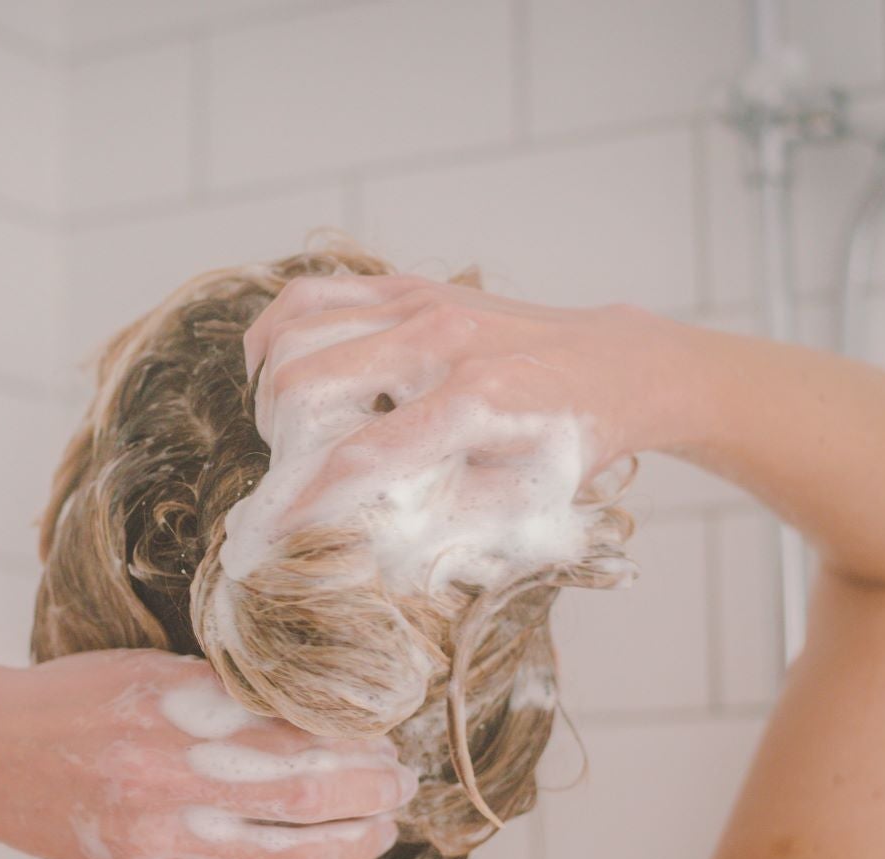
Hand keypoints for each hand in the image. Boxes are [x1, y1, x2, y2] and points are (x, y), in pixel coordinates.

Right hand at [0, 650, 414, 858]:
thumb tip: (300, 703)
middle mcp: (170, 768)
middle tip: (404, 780)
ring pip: (281, 849)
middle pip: (300, 786)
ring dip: (345, 839)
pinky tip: (321, 852)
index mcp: (174, 705)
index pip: (289, 725)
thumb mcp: (144, 669)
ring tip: (383, 825)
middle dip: (366, 787)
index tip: (382, 732)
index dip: (348, 736)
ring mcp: (157, 827)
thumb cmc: (67, 699)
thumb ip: (215, 689)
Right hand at [241, 274, 689, 491]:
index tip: (268, 535)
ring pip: (294, 335)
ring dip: (275, 393)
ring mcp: (420, 301)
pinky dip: (275, 335)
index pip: (360, 455)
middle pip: (306, 386)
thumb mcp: (521, 509)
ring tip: (293, 434)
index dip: (303, 502)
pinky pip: (306, 296)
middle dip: (283, 445)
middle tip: (295, 479)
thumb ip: (442, 529)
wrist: (615, 366)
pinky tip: (276, 373)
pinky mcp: (404, 284)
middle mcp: (442, 339)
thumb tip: (357, 547)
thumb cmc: (567, 444)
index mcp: (477, 400)